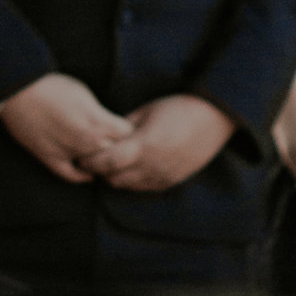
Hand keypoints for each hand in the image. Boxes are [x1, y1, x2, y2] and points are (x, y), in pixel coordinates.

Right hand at [0, 73, 132, 185]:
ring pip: (95, 165)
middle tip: (115, 141)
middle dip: (117, 146)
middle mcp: (86, 140)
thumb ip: (99, 114)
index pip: (127, 134)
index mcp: (98, 121)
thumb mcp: (84, 93)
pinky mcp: (51, 158)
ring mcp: (69, 152)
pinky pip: (71, 175)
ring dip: (100, 160)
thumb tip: (109, 124)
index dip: (127, 129)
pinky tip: (87, 173)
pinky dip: (81, 176)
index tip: (124, 127)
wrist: (19, 91)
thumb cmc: (52, 86)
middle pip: (114, 152)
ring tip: (101, 153)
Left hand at [99, 93, 236, 192]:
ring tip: (114, 163)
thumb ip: (124, 127)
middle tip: (94, 160)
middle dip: (101, 171)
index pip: (107, 163)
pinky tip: (134, 167)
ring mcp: (164, 176)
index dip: (90, 162)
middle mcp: (152, 166)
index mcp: (143, 146)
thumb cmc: (178, 107)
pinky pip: (146, 188)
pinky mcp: (173, 181)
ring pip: (129, 187)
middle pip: (114, 180)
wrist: (214, 118)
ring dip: (118, 177)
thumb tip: (105, 135)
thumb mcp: (146, 111)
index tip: (81, 157)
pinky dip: (134, 181)